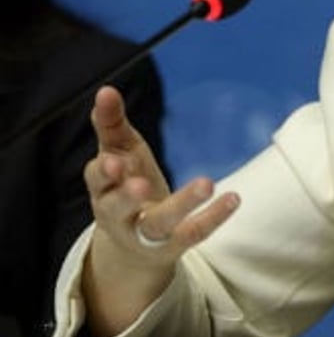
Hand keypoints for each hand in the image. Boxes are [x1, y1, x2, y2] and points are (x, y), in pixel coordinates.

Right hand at [80, 85, 239, 336]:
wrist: (132, 247)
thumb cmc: (125, 184)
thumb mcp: (119, 153)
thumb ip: (111, 124)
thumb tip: (105, 89)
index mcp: (103, 188)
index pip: (97, 179)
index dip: (105, 171)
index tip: (116, 161)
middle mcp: (118, 215)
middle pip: (117, 207)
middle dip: (126, 196)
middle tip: (140, 183)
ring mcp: (145, 234)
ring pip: (159, 223)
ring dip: (182, 205)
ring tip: (207, 183)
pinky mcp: (174, 245)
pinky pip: (194, 233)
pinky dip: (214, 217)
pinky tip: (234, 198)